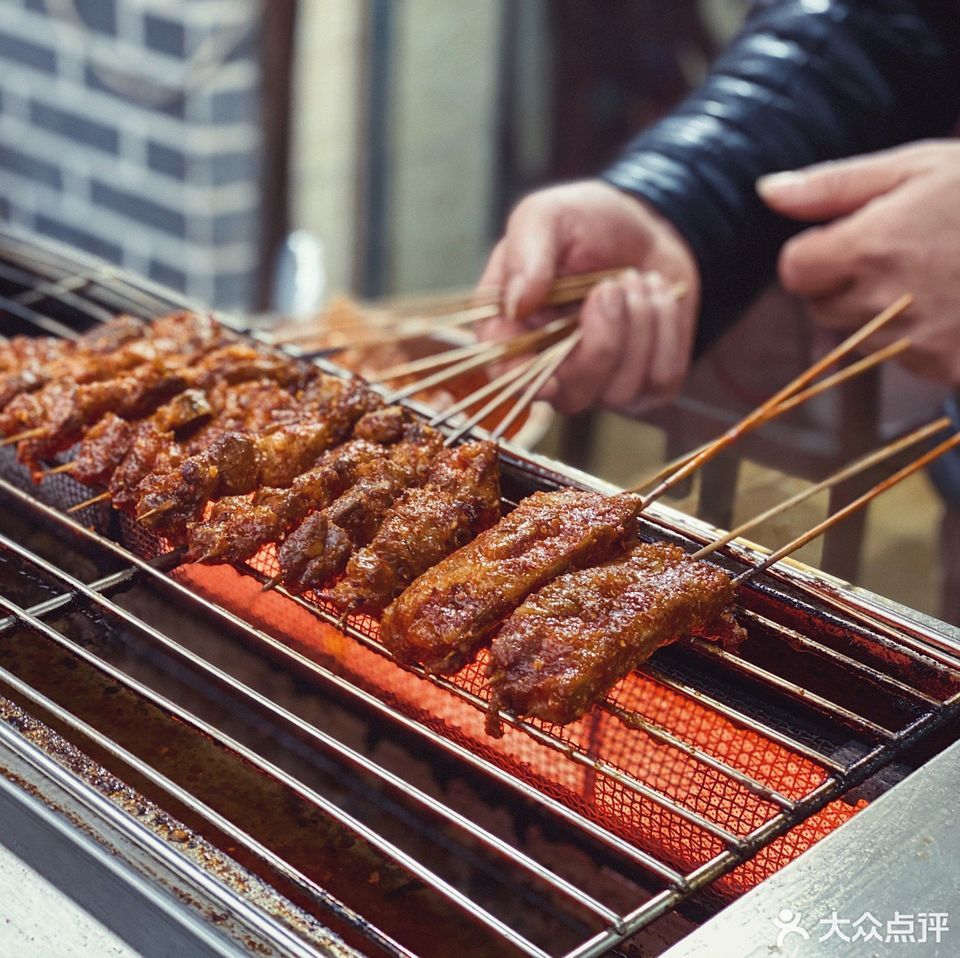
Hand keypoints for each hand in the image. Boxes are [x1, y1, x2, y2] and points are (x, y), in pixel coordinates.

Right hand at [477, 180, 699, 414]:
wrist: (645, 226)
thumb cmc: (585, 222)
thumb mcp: (547, 216)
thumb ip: (526, 254)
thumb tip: (516, 304)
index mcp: (513, 330)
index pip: (507, 374)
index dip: (522, 383)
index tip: (548, 380)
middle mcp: (552, 366)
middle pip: (571, 393)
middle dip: (602, 342)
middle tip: (611, 285)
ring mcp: (600, 382)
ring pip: (619, 390)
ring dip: (638, 326)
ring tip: (635, 278)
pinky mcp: (645, 383)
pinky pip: (661, 379)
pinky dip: (667, 330)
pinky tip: (659, 296)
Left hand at [758, 140, 959, 381]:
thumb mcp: (920, 167)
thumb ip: (835, 185)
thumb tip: (766, 191)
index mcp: (870, 245)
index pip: (794, 270)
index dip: (813, 254)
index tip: (844, 240)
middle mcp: (885, 300)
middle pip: (819, 308)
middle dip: (841, 284)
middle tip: (895, 254)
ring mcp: (916, 341)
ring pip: (858, 338)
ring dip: (879, 313)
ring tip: (935, 276)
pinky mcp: (946, 369)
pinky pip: (902, 361)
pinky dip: (916, 338)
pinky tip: (955, 305)